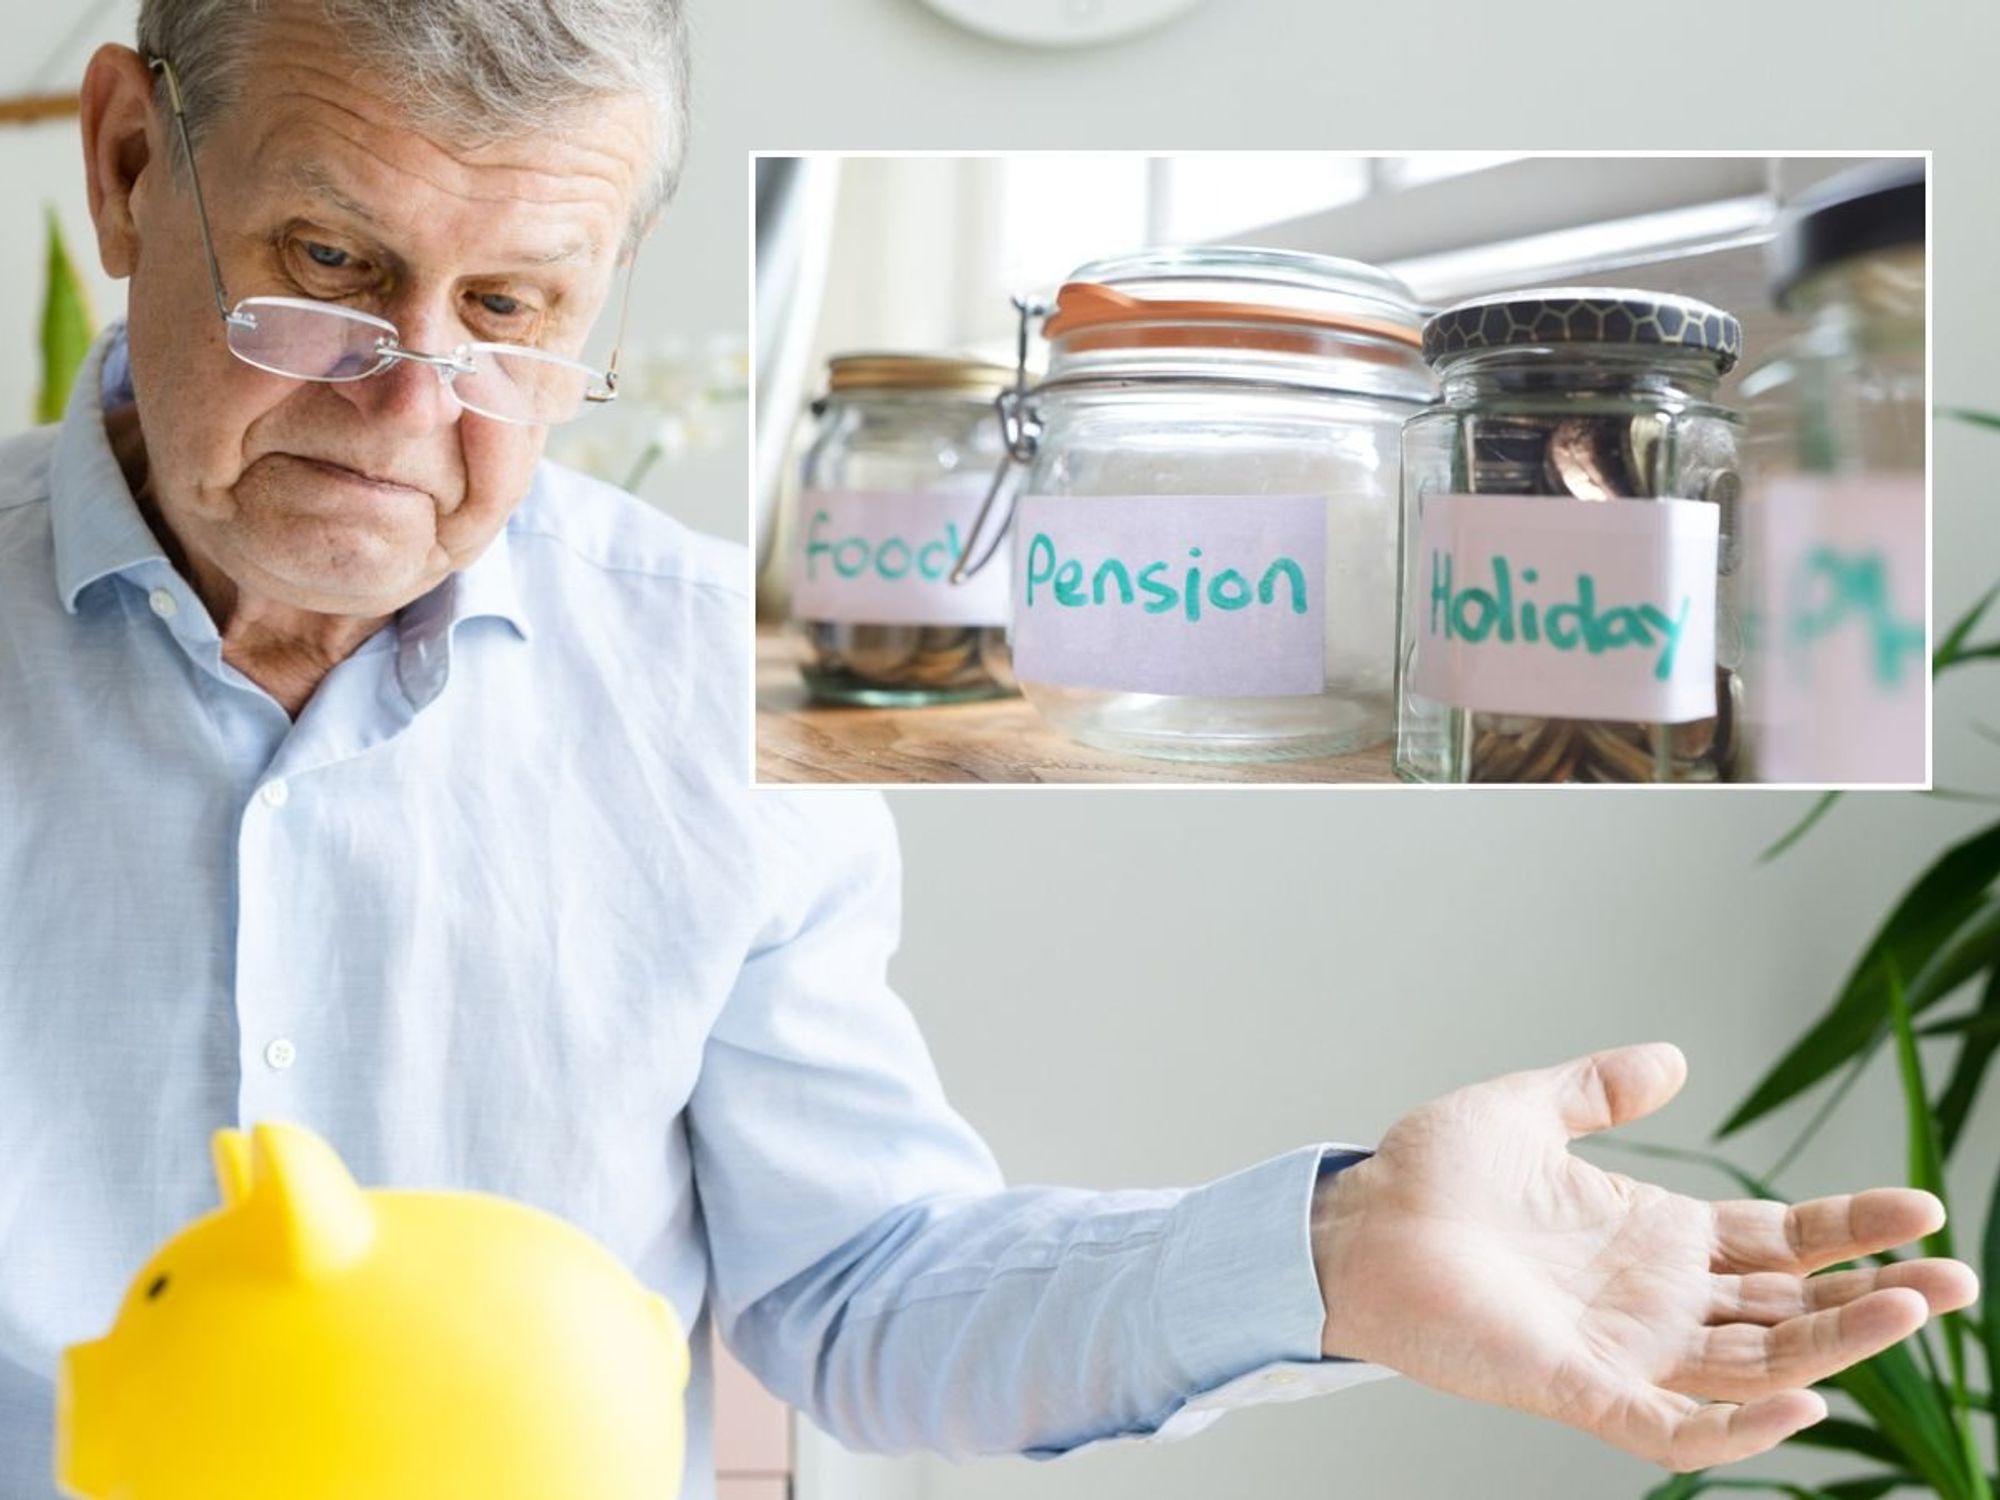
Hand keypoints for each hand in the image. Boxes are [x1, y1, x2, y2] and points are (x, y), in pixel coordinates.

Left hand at [1311, 1042, 1979, 1470]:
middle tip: (1954, 1277)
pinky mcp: (1579, 1388)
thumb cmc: (1428, 1173)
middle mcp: (1655, 1299)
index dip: (1849, 1230)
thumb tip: (1674, 1056)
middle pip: (1791, 1308)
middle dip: (1876, 1297)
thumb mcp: (1526, 1110)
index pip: (1778, 1241)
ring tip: (1914, 1308)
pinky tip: (1802, 1397)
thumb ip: (1598, 1088)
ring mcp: (1624, 1349)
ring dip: (1836, 1346)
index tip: (1919, 1208)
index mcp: (1653, 1235)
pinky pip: (1674, 1427)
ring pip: (1757, 1365)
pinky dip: (1739, 1426)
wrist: (1351, 1223)